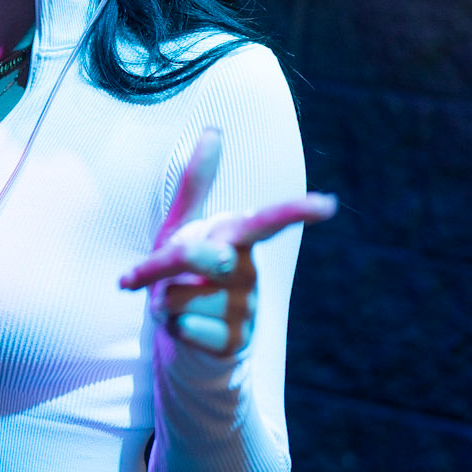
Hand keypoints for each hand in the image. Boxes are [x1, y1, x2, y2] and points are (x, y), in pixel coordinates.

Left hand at [119, 129, 336, 355]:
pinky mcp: (234, 342)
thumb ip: (195, 183)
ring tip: (175, 306)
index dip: (296, 211)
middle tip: (144, 276)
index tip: (328, 205)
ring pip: (181, 296)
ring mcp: (246, 308)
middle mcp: (248, 271)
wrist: (184, 337)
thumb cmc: (186, 276)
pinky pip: (185, 328)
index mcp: (237, 239)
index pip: (268, 221)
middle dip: (162, 263)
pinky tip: (185, 330)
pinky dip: (172, 329)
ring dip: (162, 303)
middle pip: (203, 254)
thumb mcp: (181, 228)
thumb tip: (214, 130)